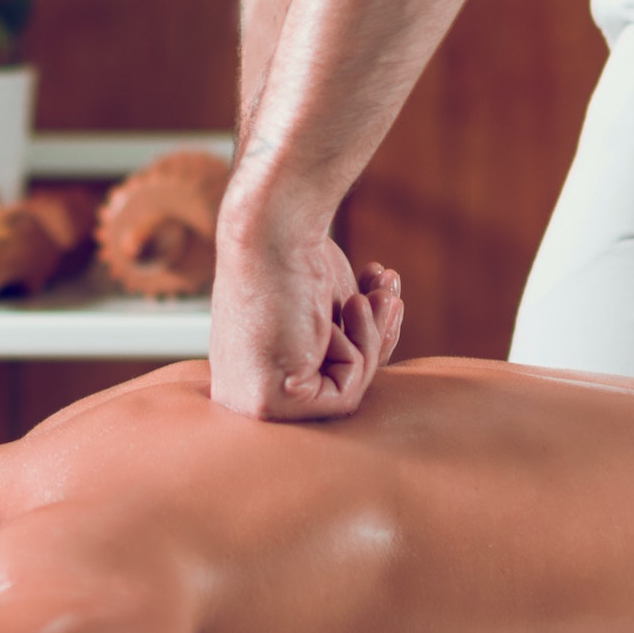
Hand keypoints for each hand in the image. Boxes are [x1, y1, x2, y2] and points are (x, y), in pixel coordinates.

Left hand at [209, 219, 404, 419]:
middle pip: (333, 387)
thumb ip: (339, 342)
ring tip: (376, 289)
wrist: (274, 227)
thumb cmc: (294, 254)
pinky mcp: (268, 405)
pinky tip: (350, 305)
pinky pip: (341, 398)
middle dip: (374, 337)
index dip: (363, 339)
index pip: (320, 376)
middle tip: (389, 288)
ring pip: (342, 393)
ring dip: (371, 335)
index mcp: (250, 370)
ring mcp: (251, 403)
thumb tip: (367, 363)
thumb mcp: (326, 308)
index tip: (380, 294)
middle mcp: (244, 392)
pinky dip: (357, 349)